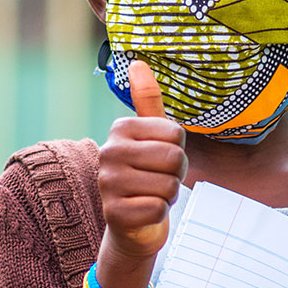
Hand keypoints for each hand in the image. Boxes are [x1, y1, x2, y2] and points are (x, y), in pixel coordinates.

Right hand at [97, 60, 186, 263]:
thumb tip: (138, 62)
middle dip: (176, 174)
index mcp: (121, 129)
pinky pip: (159, 208)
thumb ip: (147, 101)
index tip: (161, 160)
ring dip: (168, 195)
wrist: (132, 224)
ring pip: (169, 185)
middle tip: (158, 180)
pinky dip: (159, 213)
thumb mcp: (151, 136)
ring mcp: (108, 183)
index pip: (176, 134)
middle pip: (174, 158)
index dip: (179, 151)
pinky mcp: (114, 213)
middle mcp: (109, 152)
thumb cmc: (147, 175)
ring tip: (151, 195)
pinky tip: (144, 212)